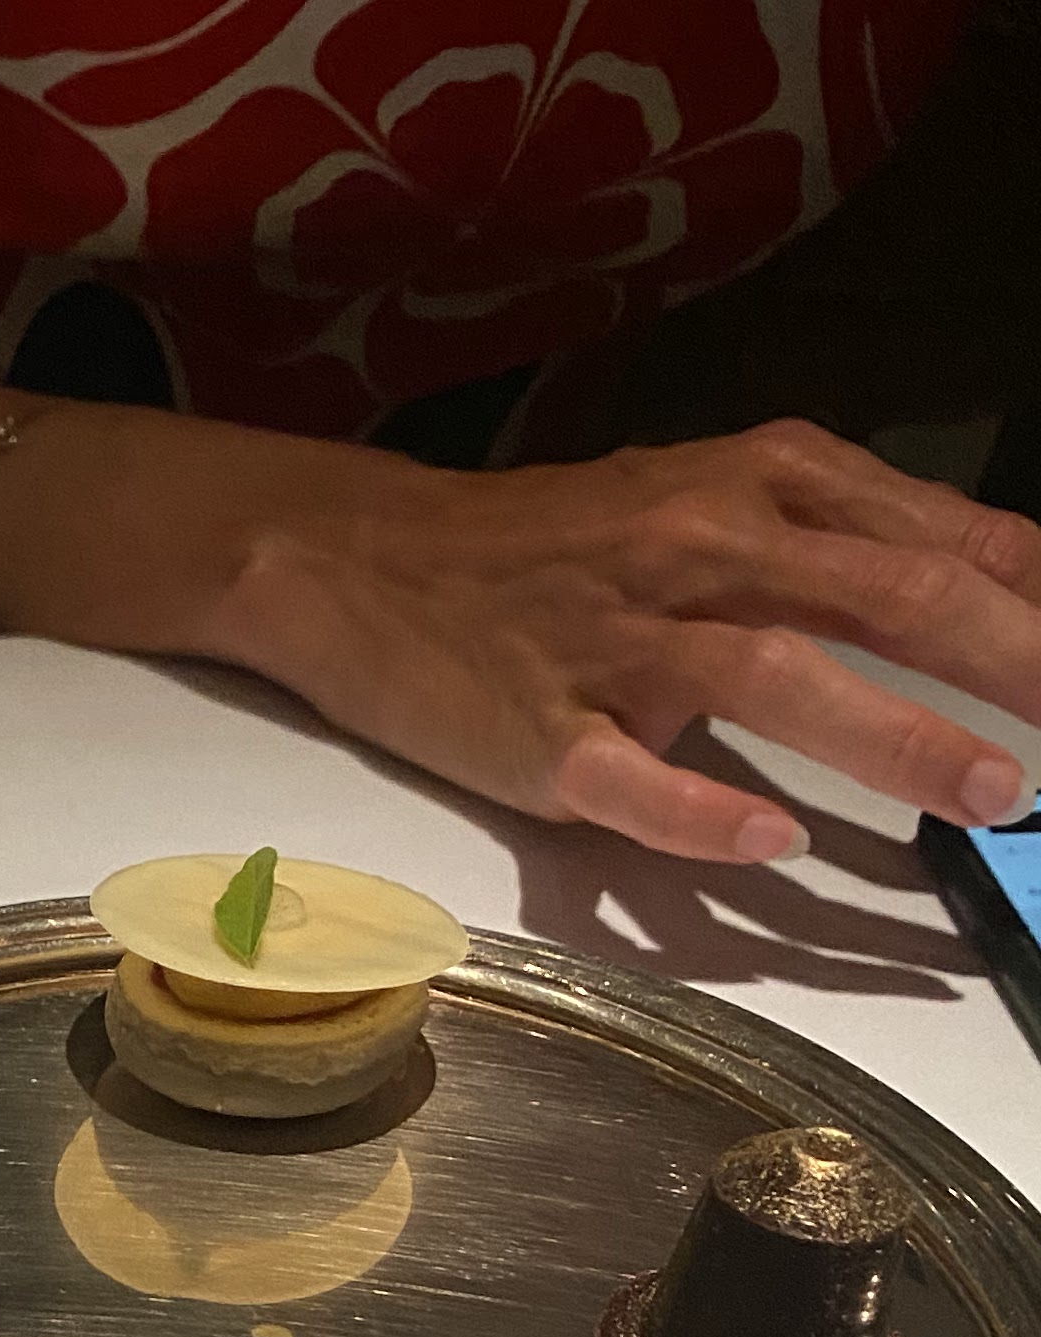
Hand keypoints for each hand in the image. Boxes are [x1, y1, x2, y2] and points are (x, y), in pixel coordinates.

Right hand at [214, 420, 1040, 862]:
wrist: (368, 560)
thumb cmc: (552, 545)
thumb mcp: (708, 500)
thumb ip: (837, 542)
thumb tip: (983, 588)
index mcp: (758, 488)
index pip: (931, 536)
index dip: (1030, 597)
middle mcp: (699, 548)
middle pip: (880, 595)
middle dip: (1003, 661)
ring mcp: (617, 645)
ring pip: (775, 677)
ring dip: (892, 739)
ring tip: (985, 795)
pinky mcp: (540, 734)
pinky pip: (630, 780)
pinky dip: (702, 810)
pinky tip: (770, 841)